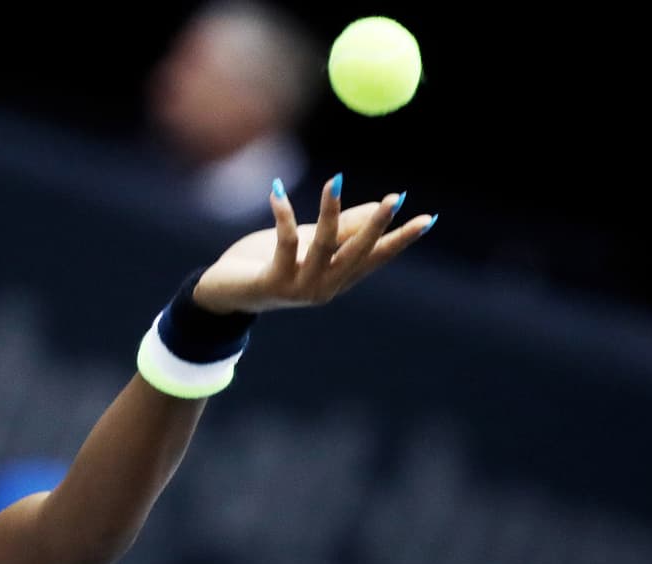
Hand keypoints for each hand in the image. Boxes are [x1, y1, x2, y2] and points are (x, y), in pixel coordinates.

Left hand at [193, 175, 433, 313]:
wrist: (224, 293)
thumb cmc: (267, 263)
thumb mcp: (308, 243)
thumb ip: (343, 228)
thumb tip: (379, 206)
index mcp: (336, 280)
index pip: (374, 258)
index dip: (399, 240)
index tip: (427, 219)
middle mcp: (323, 288)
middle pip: (356, 255)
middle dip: (376, 226)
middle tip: (394, 198)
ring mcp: (299, 289)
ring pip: (323, 247)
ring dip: (330, 213)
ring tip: (335, 181)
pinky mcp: (273, 283)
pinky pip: (284, 243)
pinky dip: (283, 215)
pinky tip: (277, 192)